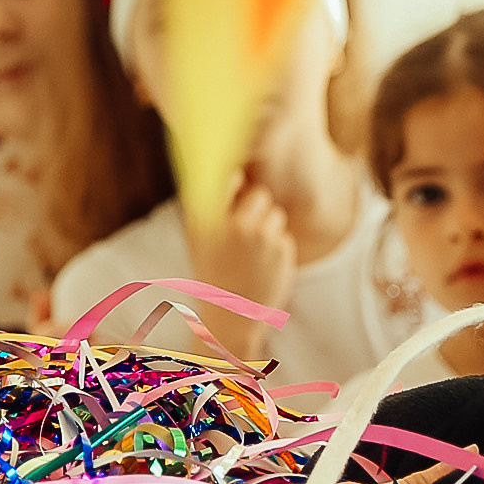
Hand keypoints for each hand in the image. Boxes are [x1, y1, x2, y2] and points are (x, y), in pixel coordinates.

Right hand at [186, 172, 297, 361]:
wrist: (231, 313)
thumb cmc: (212, 270)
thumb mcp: (198, 237)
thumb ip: (211, 202)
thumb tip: (233, 170)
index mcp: (210, 219)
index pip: (231, 178)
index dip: (238, 182)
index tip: (238, 189)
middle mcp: (236, 226)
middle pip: (261, 195)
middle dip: (257, 207)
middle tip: (246, 228)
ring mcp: (262, 238)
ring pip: (276, 215)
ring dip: (268, 227)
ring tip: (252, 252)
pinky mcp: (282, 251)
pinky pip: (284, 236)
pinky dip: (277, 246)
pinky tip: (262, 264)